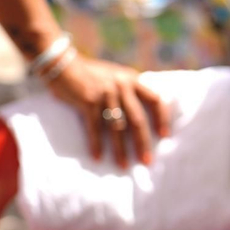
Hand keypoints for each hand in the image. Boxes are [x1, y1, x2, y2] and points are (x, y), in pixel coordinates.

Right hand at [45, 56, 169, 167]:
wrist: (63, 64)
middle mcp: (122, 87)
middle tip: (147, 160)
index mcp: (132, 79)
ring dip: (120, 149)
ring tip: (124, 165)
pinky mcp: (87, 101)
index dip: (162, 118)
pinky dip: (96, 144)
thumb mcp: (116, 75)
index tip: (165, 135)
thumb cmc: (91, 73)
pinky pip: (94, 128)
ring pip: (116, 128)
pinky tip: (98, 157)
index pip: (155, 100)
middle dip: (143, 142)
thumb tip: (144, 112)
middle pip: (137, 120)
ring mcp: (105, 94)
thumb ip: (130, 89)